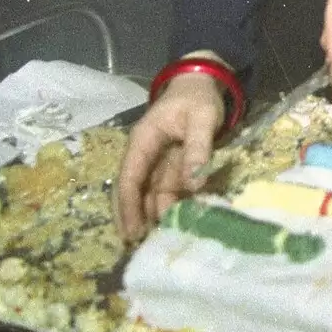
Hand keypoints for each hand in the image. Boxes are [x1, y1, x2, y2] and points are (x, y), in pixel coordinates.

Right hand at [113, 73, 223, 241]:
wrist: (204, 83)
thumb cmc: (199, 98)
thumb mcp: (202, 118)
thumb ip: (198, 149)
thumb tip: (194, 184)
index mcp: (143, 141)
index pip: (129, 178)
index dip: (128, 206)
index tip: (131, 232)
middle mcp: (145, 155)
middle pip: (134, 192)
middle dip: (135, 219)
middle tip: (141, 248)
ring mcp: (158, 163)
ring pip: (150, 195)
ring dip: (153, 217)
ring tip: (161, 242)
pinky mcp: (172, 168)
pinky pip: (167, 192)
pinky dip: (171, 208)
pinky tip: (177, 225)